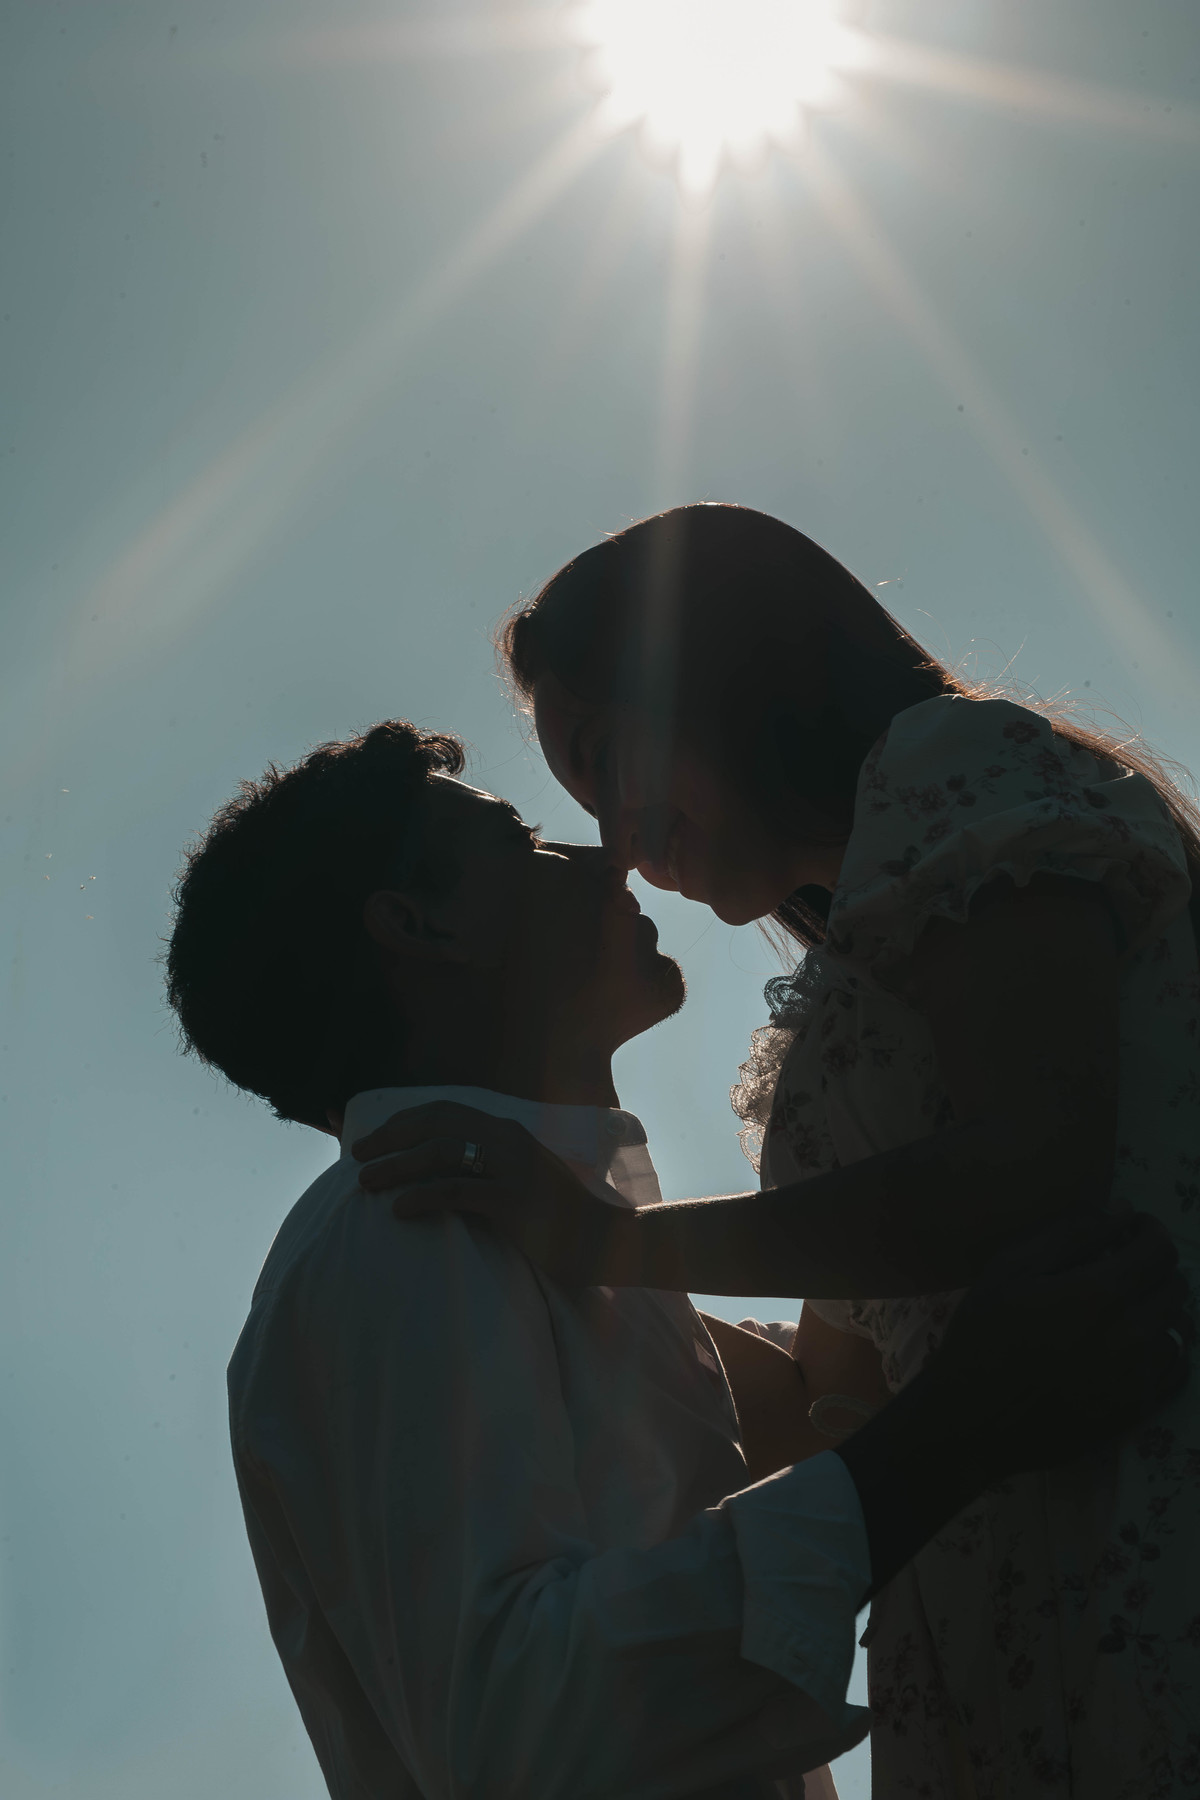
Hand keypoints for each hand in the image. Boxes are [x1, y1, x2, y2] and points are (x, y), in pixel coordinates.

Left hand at [353, 1102, 631, 1286]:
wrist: (604, 1240)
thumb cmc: (558, 1216)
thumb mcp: (521, 1178)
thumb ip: (488, 1166)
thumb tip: (441, 1169)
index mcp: (507, 1131)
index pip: (444, 1111)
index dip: (403, 1119)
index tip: (371, 1134)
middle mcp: (507, 1139)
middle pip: (435, 1123)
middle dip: (390, 1137)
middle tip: (357, 1156)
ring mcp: (511, 1167)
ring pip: (439, 1153)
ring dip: (396, 1166)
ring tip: (366, 1183)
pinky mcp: (512, 1200)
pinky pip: (455, 1191)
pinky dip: (421, 1197)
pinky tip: (398, 1210)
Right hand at [834, 1209, 1190, 1595]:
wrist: (972, 1420)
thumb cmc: (984, 1335)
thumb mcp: (1011, 1268)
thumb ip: (1071, 1234)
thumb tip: (1121, 1213)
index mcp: (1101, 1295)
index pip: (1159, 1251)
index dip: (1151, 1231)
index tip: (1131, 1228)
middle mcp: (1133, 1336)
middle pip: (1175, 1287)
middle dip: (1154, 1266)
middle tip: (1121, 1265)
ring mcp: (1140, 1379)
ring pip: (1180, 1328)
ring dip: (1162, 1308)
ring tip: (1128, 1306)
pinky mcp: (1137, 1411)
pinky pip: (1177, 1370)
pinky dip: (1166, 1349)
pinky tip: (1135, 1345)